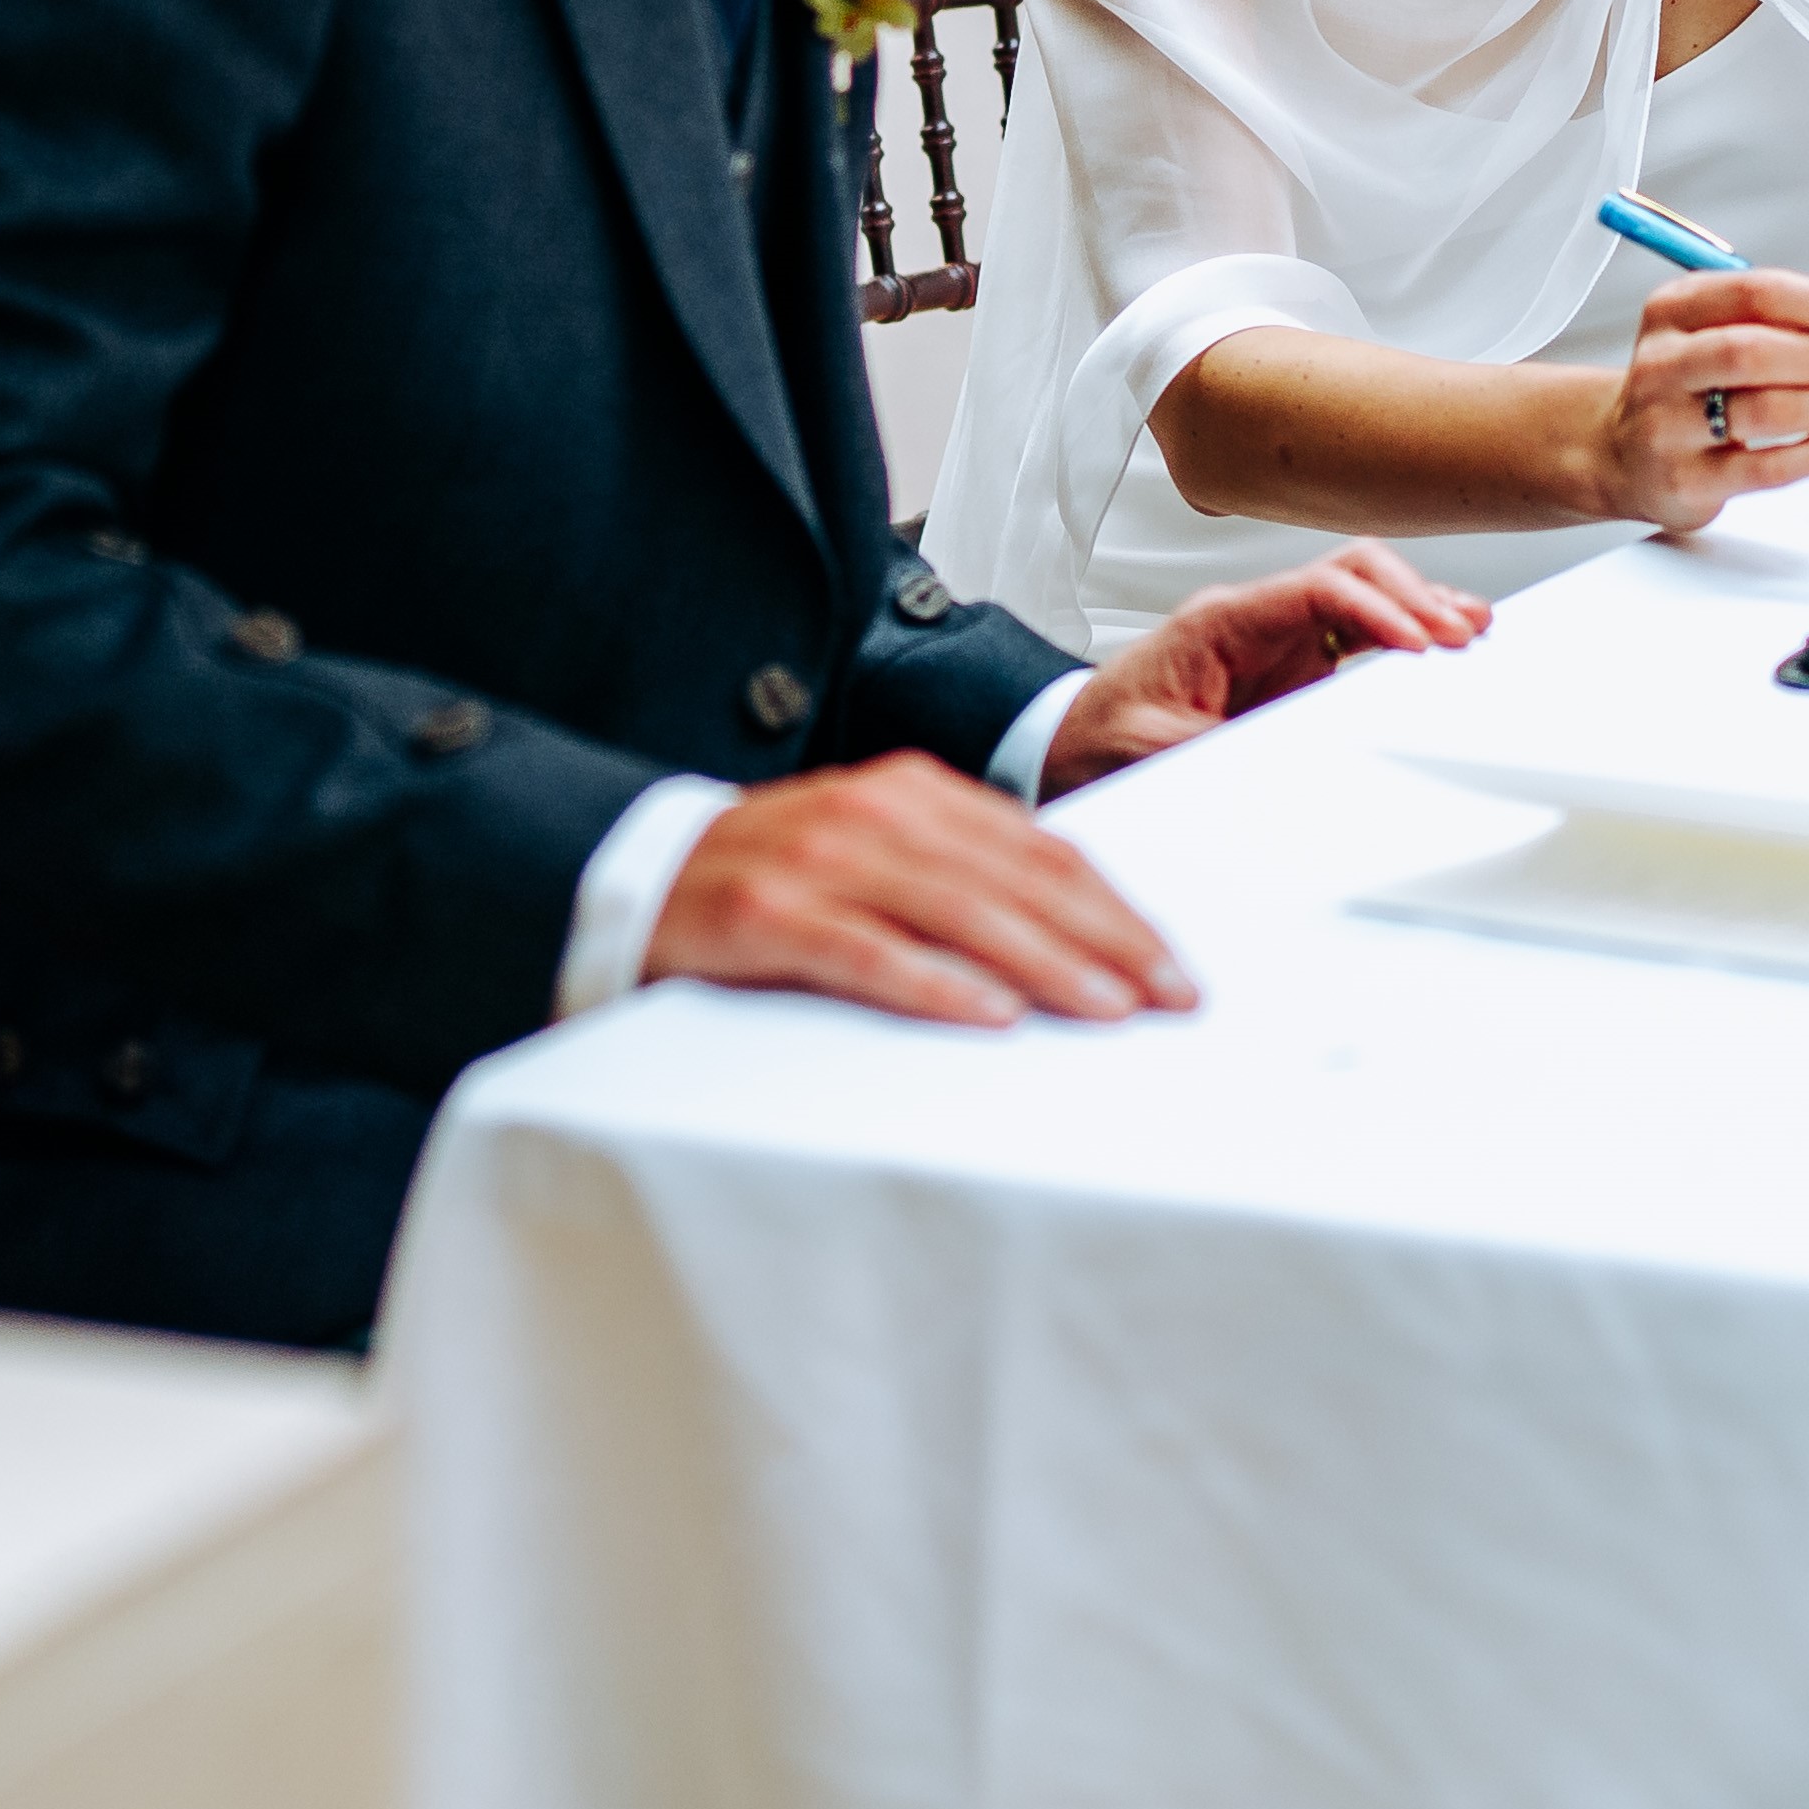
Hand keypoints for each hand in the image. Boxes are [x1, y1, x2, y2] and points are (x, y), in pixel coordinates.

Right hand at [641, 754, 1191, 1027]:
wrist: (634, 874)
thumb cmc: (771, 881)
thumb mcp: (878, 857)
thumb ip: (961, 878)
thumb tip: (1074, 935)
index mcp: (915, 793)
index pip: (1042, 851)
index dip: (1116, 907)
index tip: (1174, 962)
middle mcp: (877, 813)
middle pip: (1017, 877)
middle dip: (1105, 939)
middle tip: (1169, 996)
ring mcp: (820, 859)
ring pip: (957, 910)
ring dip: (1043, 962)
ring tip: (1106, 1008)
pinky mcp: (766, 911)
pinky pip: (865, 952)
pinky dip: (933, 983)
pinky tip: (989, 1015)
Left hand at [1044, 542, 1488, 799]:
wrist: (1064, 745)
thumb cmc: (1097, 738)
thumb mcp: (1151, 751)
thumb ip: (1219, 751)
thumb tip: (1290, 763)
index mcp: (1220, 621)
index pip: (1316, 590)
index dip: (1376, 610)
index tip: (1418, 645)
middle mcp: (1256, 619)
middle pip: (1351, 572)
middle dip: (1412, 595)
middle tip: (1461, 635)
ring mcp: (1279, 640)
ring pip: (1363, 595)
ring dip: (1417, 608)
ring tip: (1471, 631)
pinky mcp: (1293, 668)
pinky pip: (1358, 634)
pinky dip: (1402, 635)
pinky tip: (1439, 645)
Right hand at [1591, 270, 1808, 533]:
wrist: (1623, 452)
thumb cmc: (1690, 384)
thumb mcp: (1716, 329)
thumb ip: (1782, 318)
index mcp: (1673, 310)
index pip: (1755, 292)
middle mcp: (1661, 364)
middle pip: (1749, 350)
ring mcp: (1666, 425)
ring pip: (1761, 411)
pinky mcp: (1685, 480)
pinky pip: (1765, 467)